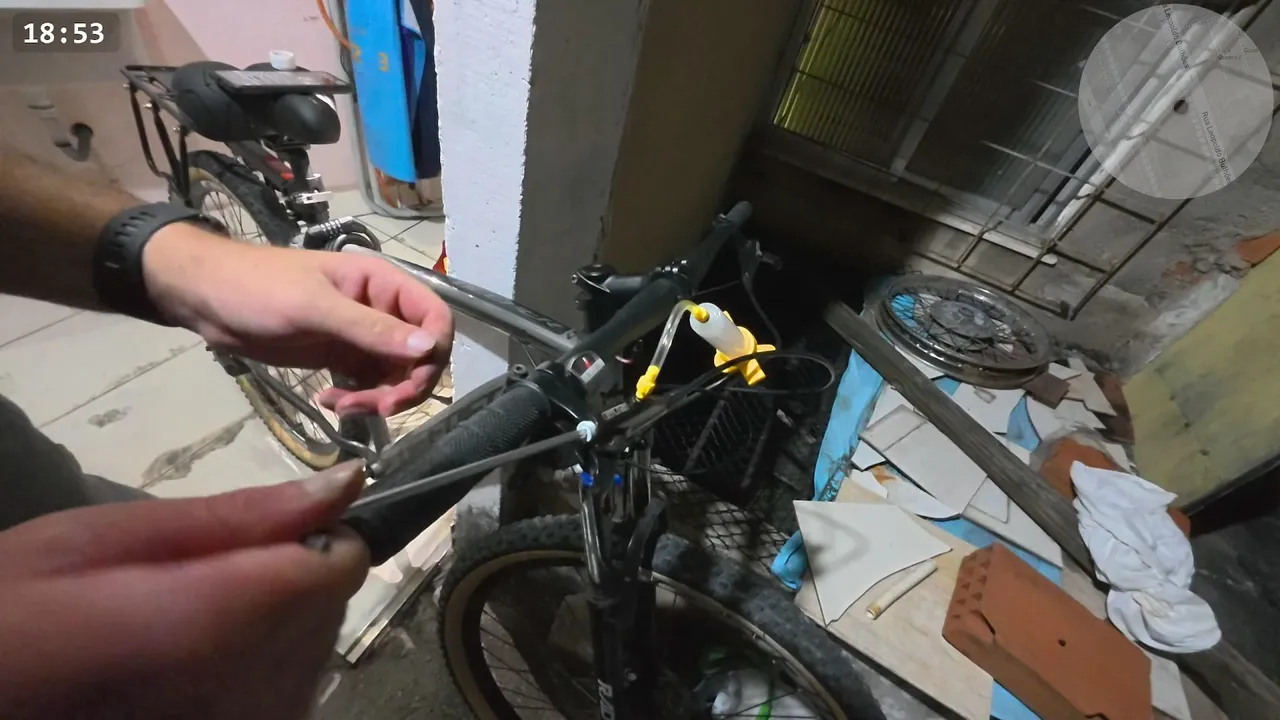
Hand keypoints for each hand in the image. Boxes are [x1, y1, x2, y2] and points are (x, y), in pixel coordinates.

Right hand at [0, 463, 368, 719]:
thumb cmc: (12, 615)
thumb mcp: (96, 542)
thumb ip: (234, 516)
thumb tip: (347, 483)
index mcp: (208, 625)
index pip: (336, 566)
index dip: (312, 536)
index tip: (260, 533)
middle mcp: (247, 692)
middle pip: (326, 606)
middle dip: (282, 579)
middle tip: (188, 583)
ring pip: (315, 647)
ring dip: (271, 625)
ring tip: (178, 630)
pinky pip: (291, 688)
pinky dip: (259, 666)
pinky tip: (192, 666)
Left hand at [143, 224, 453, 415]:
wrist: (205, 298)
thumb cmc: (258, 289)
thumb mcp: (315, 308)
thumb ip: (372, 330)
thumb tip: (430, 348)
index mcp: (382, 283)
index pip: (435, 317)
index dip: (434, 353)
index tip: (410, 385)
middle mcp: (380, 309)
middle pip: (420, 354)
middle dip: (403, 386)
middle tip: (376, 408)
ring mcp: (361, 335)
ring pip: (395, 375)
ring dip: (377, 398)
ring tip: (342, 405)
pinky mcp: (341, 356)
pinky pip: (368, 384)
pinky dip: (357, 399)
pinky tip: (330, 401)